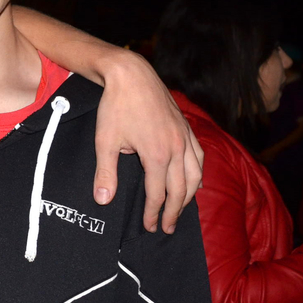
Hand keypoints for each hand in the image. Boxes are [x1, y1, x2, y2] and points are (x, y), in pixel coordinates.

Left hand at [94, 50, 203, 233]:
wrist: (130, 74)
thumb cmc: (115, 106)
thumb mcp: (105, 141)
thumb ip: (106, 172)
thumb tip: (103, 200)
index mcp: (156, 155)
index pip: (158, 194)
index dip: (154, 214)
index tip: (150, 226)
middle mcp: (176, 148)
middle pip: (180, 190)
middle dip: (174, 211)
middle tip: (168, 227)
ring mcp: (185, 137)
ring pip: (195, 175)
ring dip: (189, 195)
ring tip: (181, 209)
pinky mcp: (186, 127)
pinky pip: (199, 156)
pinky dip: (198, 173)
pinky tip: (195, 180)